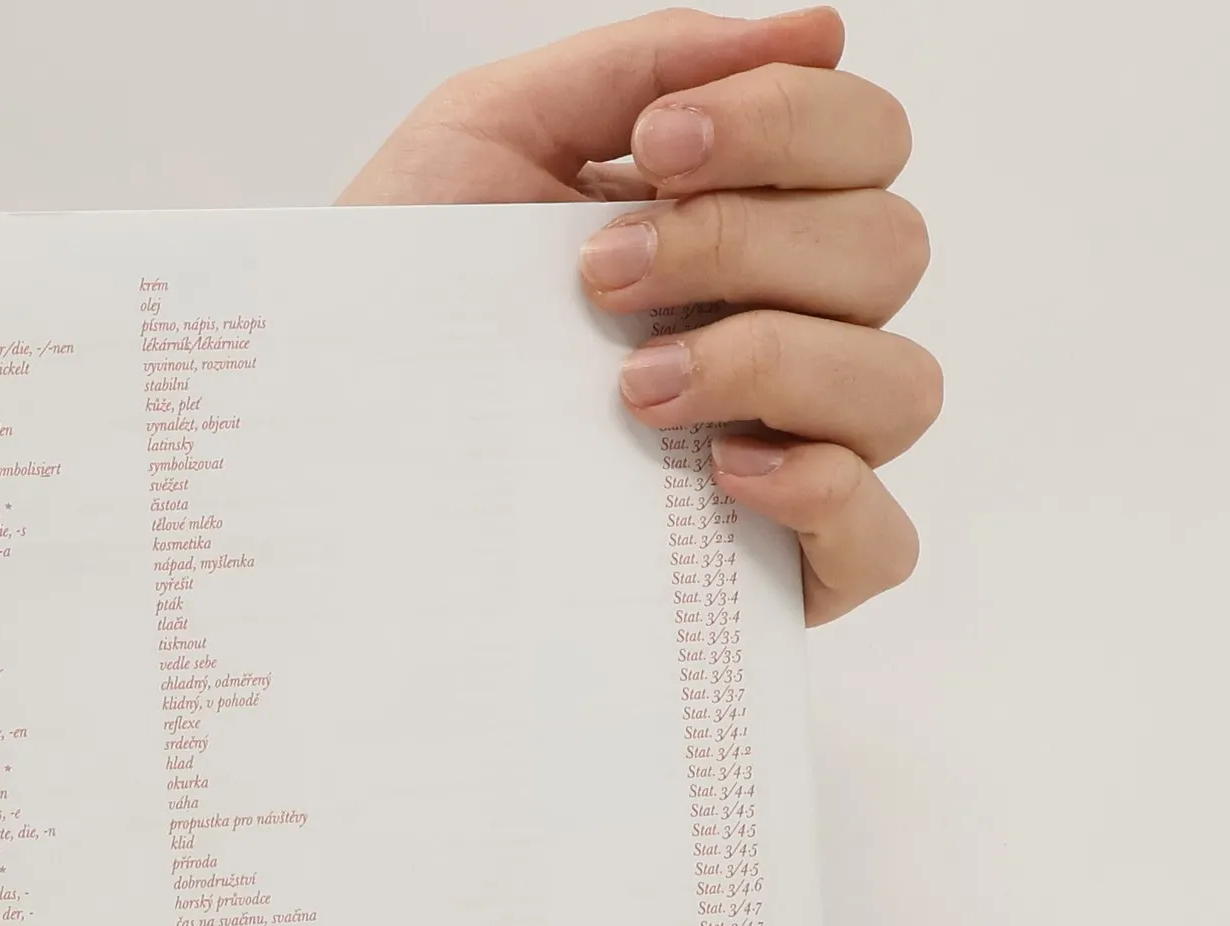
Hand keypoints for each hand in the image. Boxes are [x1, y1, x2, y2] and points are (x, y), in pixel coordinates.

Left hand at [341, 8, 937, 623]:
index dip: (786, 125)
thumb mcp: (491, 138)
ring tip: (633, 389)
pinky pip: (881, 536)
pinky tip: (721, 474)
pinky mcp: (778, 568)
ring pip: (899, 385)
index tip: (653, 148)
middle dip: (746, 244)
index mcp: (744, 219)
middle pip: (891, 252)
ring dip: (776, 362)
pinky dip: (827, 493)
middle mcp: (787, 327)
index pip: (865, 143)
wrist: (329, 442)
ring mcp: (792, 450)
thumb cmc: (404, 294)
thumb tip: (819, 30)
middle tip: (602, 277)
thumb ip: (645, 65)